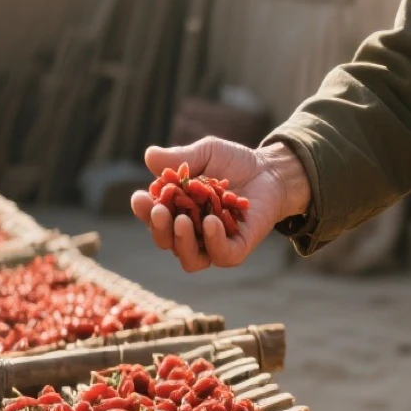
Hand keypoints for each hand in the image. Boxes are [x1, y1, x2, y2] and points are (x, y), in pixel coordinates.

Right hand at [130, 138, 311, 271]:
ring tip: (182, 221)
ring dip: (181, 242)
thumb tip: (149, 156)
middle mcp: (192, 232)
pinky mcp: (238, 248)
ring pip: (189, 258)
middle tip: (160, 210)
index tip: (140, 197)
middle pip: (167, 240)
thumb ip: (181, 157)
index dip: (145, 210)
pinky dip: (214, 242)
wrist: (271, 170)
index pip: (155, 216)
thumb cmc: (235, 162)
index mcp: (178, 210)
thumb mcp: (207, 153)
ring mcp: (214, 243)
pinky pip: (222, 255)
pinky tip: (211, 222)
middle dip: (159, 227)